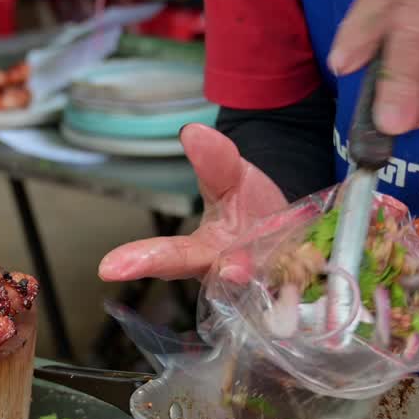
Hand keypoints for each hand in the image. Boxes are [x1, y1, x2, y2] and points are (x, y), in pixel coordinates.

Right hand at [98, 124, 288, 282]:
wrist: (294, 226)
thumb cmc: (250, 207)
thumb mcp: (231, 175)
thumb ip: (214, 159)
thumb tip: (192, 131)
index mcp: (202, 253)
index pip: (169, 257)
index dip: (140, 261)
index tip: (109, 267)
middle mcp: (231, 275)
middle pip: (222, 280)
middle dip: (227, 273)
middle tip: (229, 268)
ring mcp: (268, 284)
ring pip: (267, 286)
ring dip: (270, 275)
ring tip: (256, 266)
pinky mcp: (303, 287)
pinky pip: (306, 287)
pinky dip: (307, 273)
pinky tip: (309, 263)